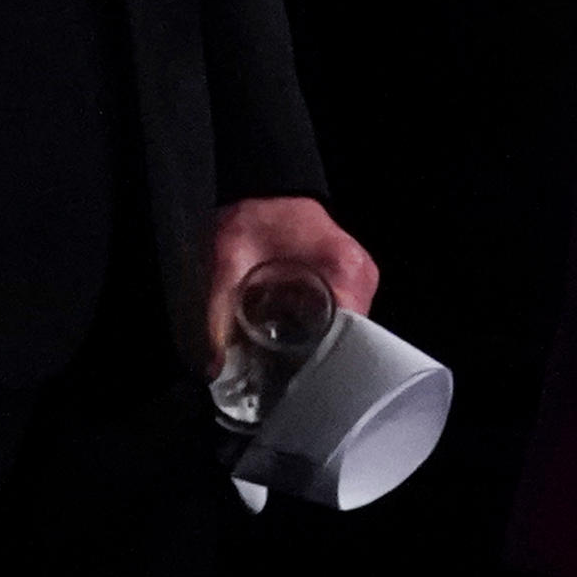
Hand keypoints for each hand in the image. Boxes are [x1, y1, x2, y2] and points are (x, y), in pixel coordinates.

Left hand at [202, 195, 379, 379]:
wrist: (266, 189)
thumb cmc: (254, 218)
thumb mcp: (229, 263)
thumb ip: (219, 315)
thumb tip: (215, 368)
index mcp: (343, 270)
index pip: (350, 336)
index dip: (326, 366)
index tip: (300, 386)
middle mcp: (361, 278)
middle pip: (352, 341)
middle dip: (321, 365)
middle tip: (288, 387)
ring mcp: (360, 281)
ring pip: (350, 334)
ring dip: (322, 352)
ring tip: (291, 372)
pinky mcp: (352, 283)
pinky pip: (344, 321)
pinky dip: (323, 337)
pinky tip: (298, 349)